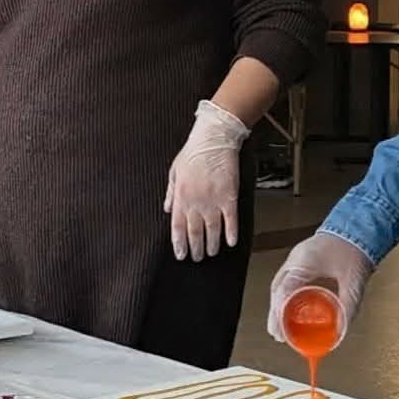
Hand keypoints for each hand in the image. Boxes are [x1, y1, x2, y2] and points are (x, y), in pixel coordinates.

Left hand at [165, 100, 248, 260]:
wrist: (213, 140)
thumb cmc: (192, 153)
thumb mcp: (174, 172)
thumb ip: (171, 193)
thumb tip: (168, 210)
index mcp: (181, 197)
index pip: (178, 227)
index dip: (179, 243)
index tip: (181, 255)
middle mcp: (196, 202)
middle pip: (195, 232)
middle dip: (195, 248)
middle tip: (197, 258)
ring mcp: (213, 201)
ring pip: (212, 230)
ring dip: (212, 244)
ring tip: (212, 253)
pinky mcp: (229, 197)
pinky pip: (230, 220)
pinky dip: (231, 233)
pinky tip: (230, 243)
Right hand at [267, 232, 373, 341]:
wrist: (357, 228)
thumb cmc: (353, 249)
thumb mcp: (353, 282)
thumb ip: (348, 307)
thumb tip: (341, 330)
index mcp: (304, 262)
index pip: (285, 290)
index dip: (280, 313)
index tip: (281, 331)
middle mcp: (295, 261)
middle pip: (277, 290)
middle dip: (275, 314)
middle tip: (277, 334)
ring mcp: (295, 260)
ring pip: (279, 286)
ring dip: (279, 307)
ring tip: (280, 327)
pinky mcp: (300, 262)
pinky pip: (287, 282)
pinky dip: (286, 298)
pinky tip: (291, 310)